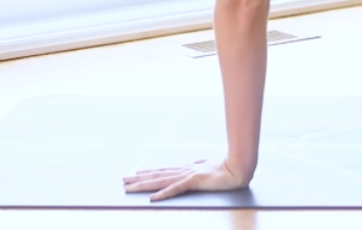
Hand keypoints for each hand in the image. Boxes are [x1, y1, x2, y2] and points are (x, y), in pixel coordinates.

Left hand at [123, 157, 247, 201]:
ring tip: (130, 188)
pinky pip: (176, 189)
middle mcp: (184, 171)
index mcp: (186, 169)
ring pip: (161, 181)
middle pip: (157, 175)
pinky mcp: (195, 181)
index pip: (163, 171)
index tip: (134, 173)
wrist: (238, 167)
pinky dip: (163, 193)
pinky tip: (153, 198)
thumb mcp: (208, 167)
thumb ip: (200, 166)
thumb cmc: (226, 167)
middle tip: (123, 180)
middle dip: (139, 179)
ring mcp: (188, 175)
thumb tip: (194, 163)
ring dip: (144, 185)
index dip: (148, 172)